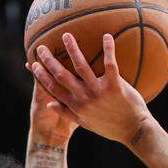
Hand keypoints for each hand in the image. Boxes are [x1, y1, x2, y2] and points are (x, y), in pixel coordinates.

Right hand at [27, 32, 153, 144]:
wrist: (134, 131)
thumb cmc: (110, 126)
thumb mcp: (85, 123)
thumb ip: (66, 113)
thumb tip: (49, 105)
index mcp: (76, 106)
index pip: (53, 89)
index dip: (41, 75)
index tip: (33, 63)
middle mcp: (84, 98)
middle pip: (62, 75)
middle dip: (50, 60)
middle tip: (42, 46)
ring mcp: (99, 92)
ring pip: (82, 66)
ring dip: (73, 50)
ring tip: (66, 35)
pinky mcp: (115, 86)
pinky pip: (110, 64)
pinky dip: (108, 49)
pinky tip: (106, 36)